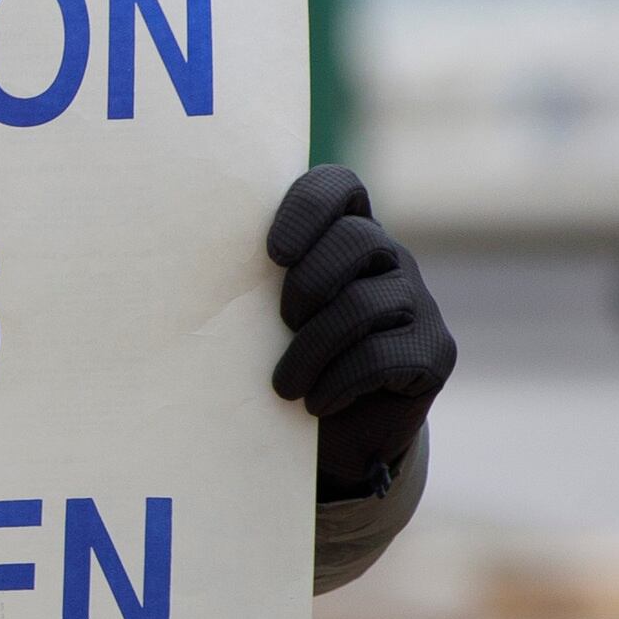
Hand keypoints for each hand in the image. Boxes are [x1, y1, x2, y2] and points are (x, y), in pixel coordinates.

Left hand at [268, 167, 452, 499]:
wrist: (338, 432)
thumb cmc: (285, 360)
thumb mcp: (262, 317)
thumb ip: (250, 282)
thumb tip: (183, 262)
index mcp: (344, 235)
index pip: (338, 186)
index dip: (308, 209)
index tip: (274, 253)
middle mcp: (389, 259)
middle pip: (357, 240)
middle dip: (308, 284)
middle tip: (281, 325)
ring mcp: (418, 303)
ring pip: (366, 303)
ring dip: (312, 350)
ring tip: (285, 386)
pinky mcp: (434, 351)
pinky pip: (385, 355)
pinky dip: (340, 382)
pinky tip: (319, 401)